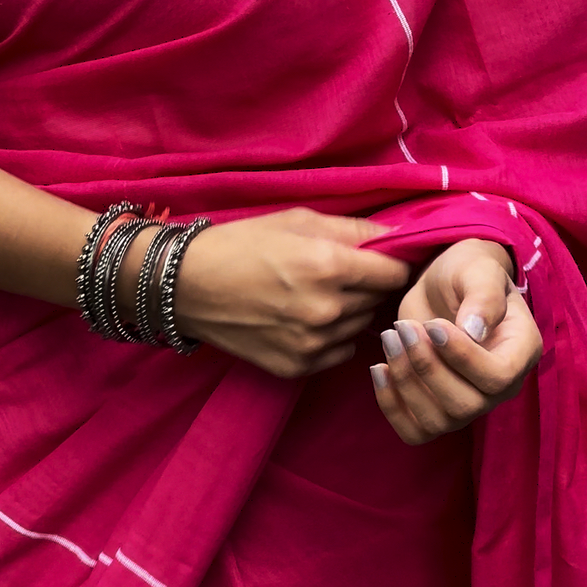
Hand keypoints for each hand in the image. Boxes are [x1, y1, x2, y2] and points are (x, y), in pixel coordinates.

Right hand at [174, 208, 410, 377]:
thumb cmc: (241, 244)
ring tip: (316, 296)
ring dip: (349, 312)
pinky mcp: (297, 366)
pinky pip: (338, 352)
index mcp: (328, 265)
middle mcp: (326, 308)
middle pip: (377, 300)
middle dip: (366, 286)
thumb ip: (354, 228)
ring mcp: (311, 343)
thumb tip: (400, 235)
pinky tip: (304, 320)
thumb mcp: (297, 220)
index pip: (394, 273)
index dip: (390, 263)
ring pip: (359, 327)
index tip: (377, 260)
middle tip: (337, 275)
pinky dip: (330, 337)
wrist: (186, 286)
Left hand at [371, 239, 542, 444]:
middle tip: (402, 329)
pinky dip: (390, 405)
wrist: (443, 286)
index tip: (432, 325)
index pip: (497, 377)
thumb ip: (482, 297)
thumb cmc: (466, 273)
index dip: (461, 357)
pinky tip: (378, 368)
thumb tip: (474, 332)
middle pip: (465, 405)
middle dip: (425, 367)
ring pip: (437, 421)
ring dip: (404, 381)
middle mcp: (500, 386)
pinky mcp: (436, 408)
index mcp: (520, 351)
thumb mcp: (477, 271)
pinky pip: (414, 430)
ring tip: (389, 338)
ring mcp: (469, 403)